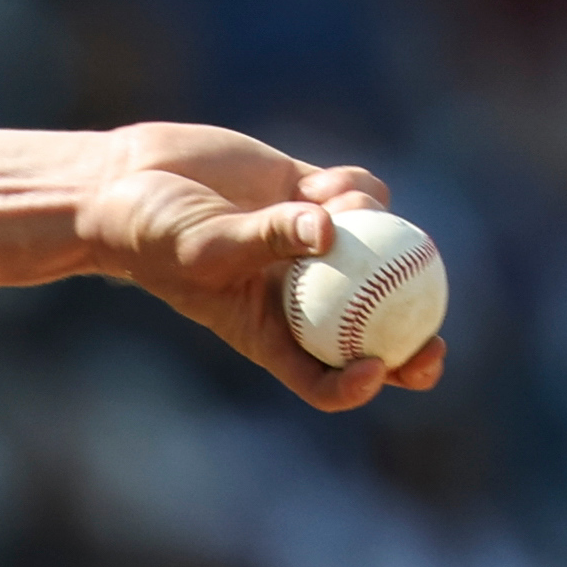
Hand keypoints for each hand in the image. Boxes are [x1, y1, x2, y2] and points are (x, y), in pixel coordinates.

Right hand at [76, 124, 448, 412]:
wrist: (130, 182)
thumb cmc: (154, 233)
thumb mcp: (206, 246)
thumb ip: (267, 238)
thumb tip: (330, 229)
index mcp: (272, 331)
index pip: (323, 376)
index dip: (359, 385)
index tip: (380, 367)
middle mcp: (300, 295)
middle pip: (373, 329)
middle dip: (414, 342)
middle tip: (437, 340)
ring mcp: (310, 245)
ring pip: (378, 251)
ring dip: (379, 231)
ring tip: (338, 205)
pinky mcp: (309, 196)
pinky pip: (359, 198)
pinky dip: (357, 190)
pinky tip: (327, 182)